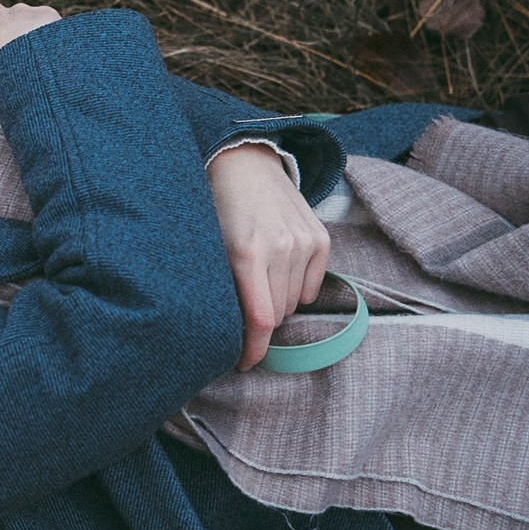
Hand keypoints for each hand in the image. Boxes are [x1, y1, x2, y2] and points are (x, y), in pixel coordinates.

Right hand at [0, 2, 61, 101]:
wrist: (20, 68)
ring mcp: (19, 11)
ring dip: (29, 35)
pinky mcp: (43, 13)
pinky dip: (50, 35)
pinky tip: (51, 53)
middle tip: (15, 60)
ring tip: (36, 60)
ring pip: (25, 21)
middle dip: (6, 35)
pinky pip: (47, 23)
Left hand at [207, 142, 329, 370]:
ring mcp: (304, 243)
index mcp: (246, 252)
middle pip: (277, 314)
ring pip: (294, 303)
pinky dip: (295, 289)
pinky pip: (311, 288)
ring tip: (257, 282)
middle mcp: (281, 248)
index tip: (244, 364)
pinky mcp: (321, 239)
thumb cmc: (216, 210)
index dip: (252, 348)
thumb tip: (224, 331)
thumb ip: (221, 287)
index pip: (259, 318)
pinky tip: (277, 271)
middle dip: (258, 322)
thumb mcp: (207, 247)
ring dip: (276, 304)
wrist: (244, 165)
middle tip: (240, 310)